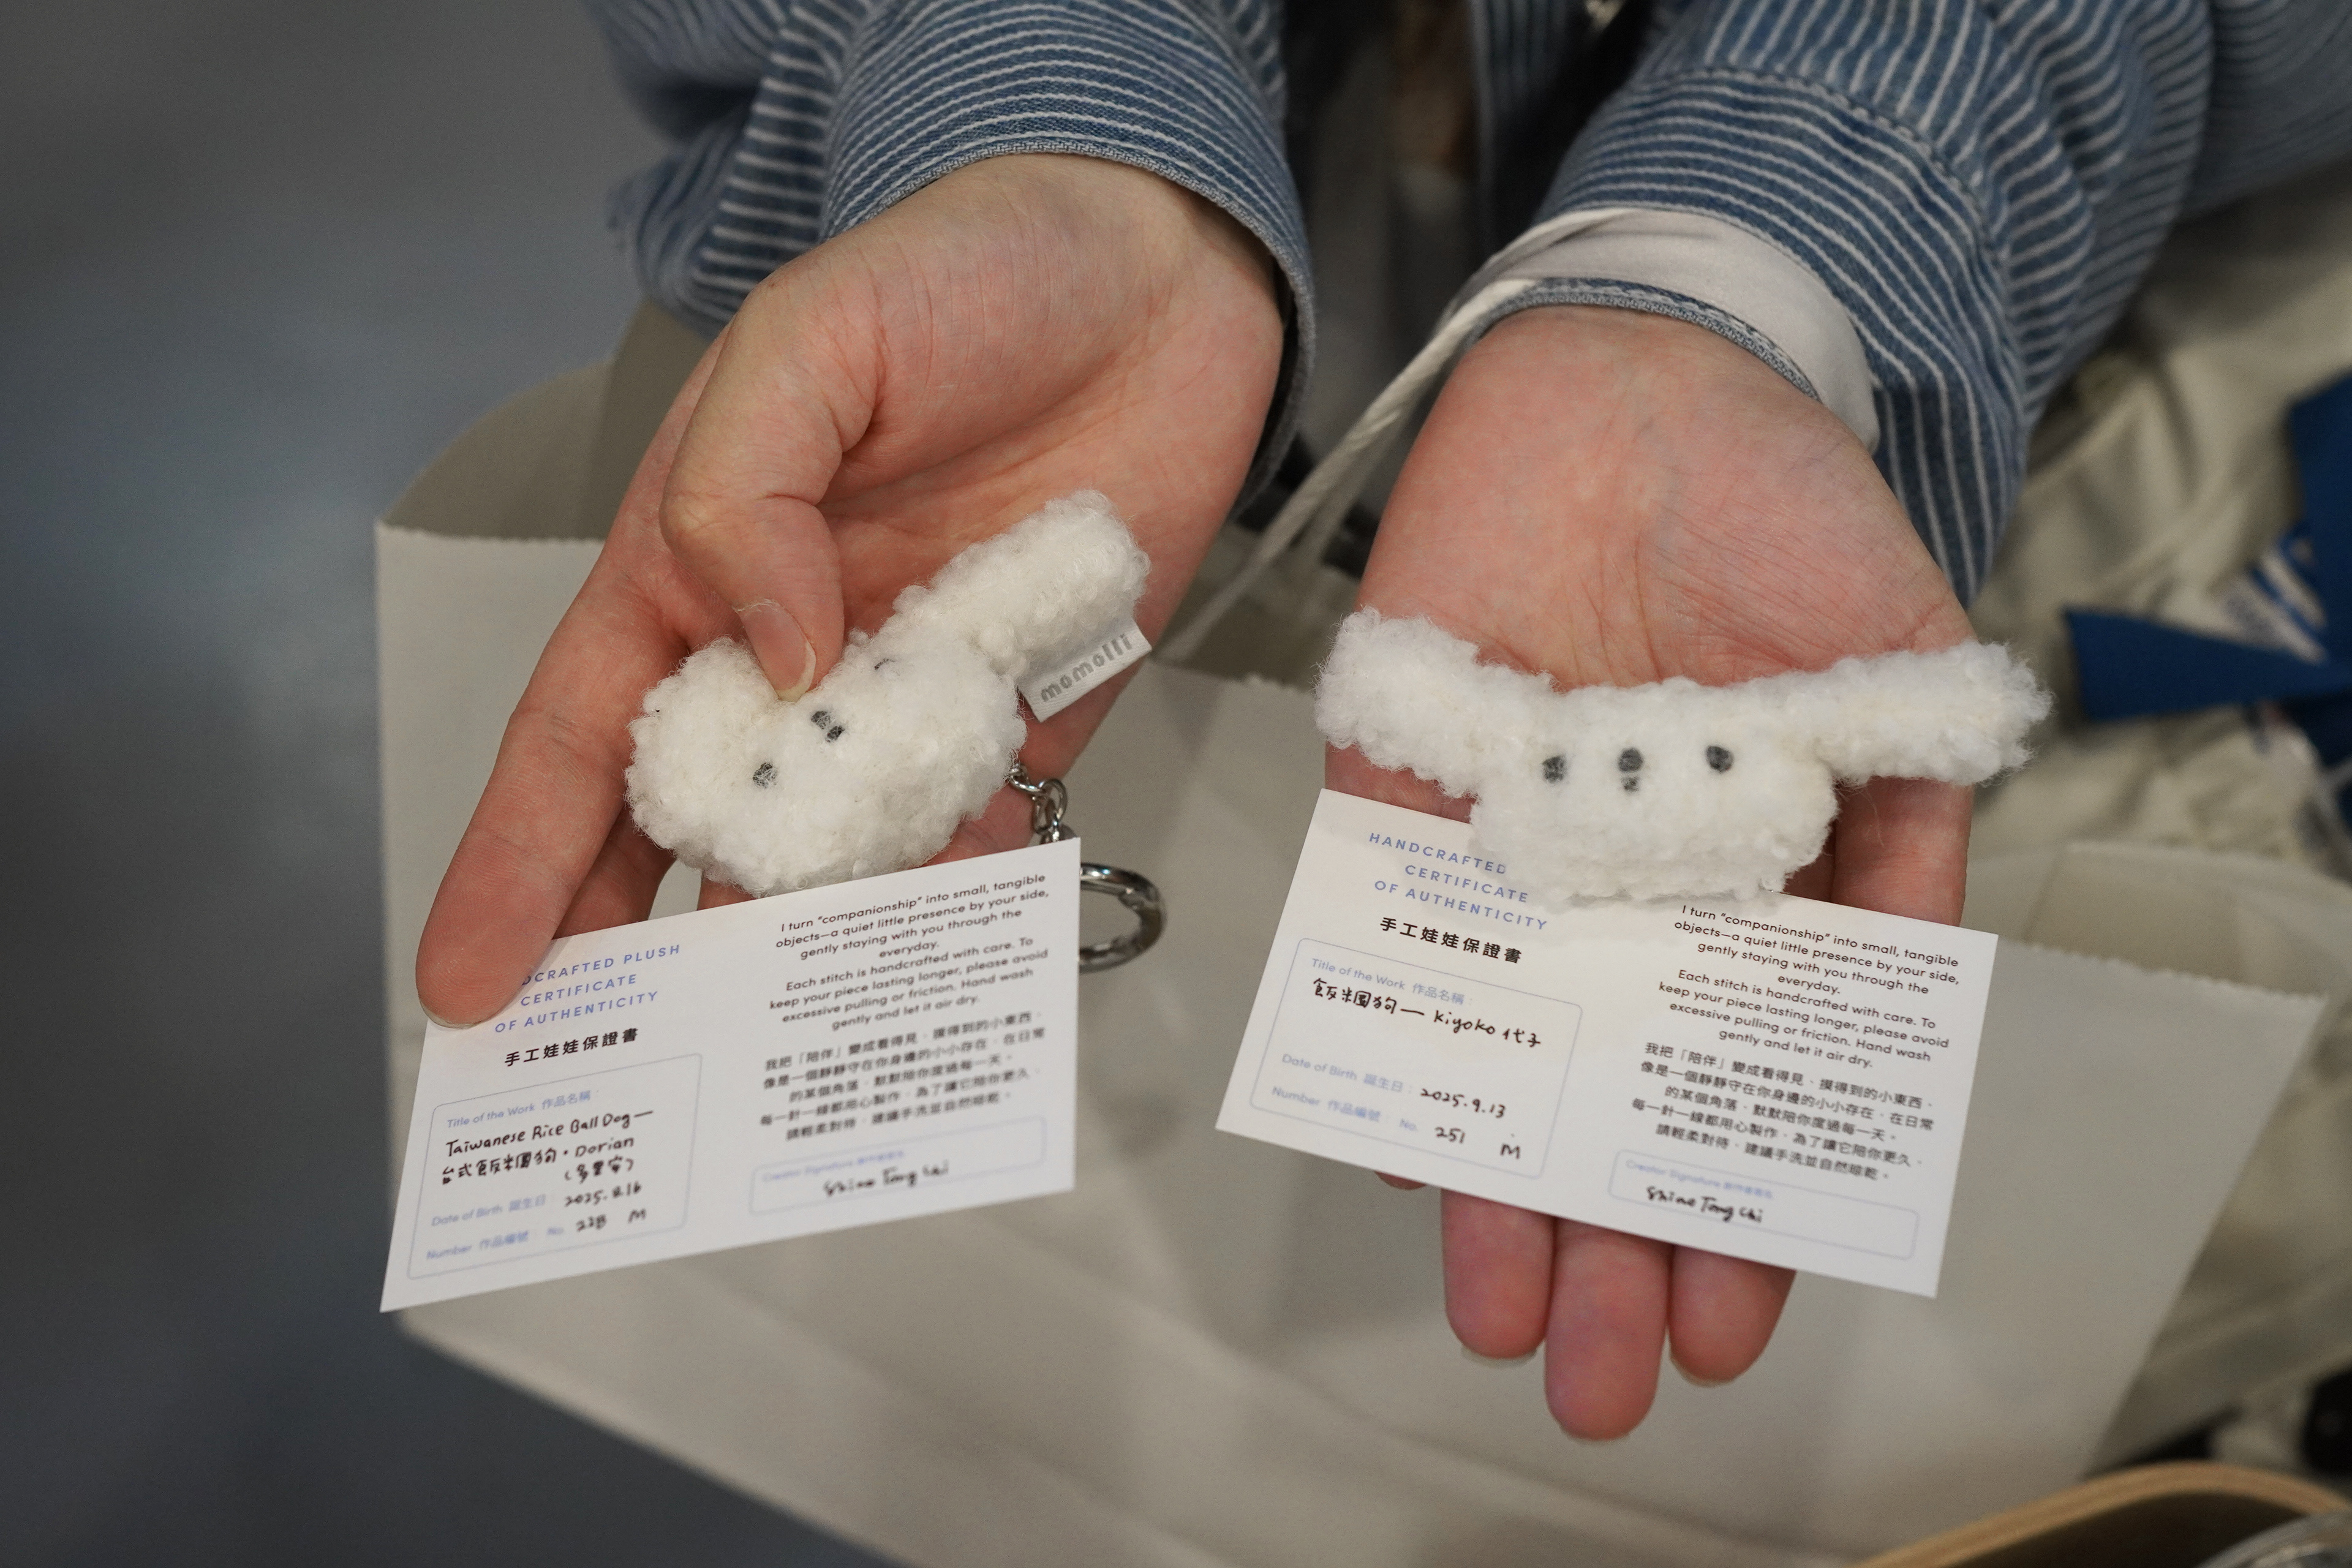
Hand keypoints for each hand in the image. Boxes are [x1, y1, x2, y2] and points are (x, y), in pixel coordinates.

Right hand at [418, 154, 1281, 1025]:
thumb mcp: (811, 342)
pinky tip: (924, 985)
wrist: (1157, 266)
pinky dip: (951, 909)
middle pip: (694, 831)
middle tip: (606, 1079)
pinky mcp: (1032, 712)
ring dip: (798, 957)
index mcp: (699, 571)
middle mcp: (796, 654)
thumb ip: (747, 491)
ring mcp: (913, 695)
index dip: (521, 860)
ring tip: (763, 1074)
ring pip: (834, 856)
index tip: (473, 980)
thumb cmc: (964, 273)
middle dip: (640, 951)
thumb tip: (774, 652)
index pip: (582, 737)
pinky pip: (982, 834)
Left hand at [1336, 305, 1973, 1438]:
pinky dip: (1379, 1018)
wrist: (1646, 371)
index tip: (1734, 1314)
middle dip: (1599, 1236)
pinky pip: (1373, 922)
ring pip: (1485, 1046)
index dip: (1733, 1203)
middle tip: (1596, 1374)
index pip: (1724, 1085)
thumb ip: (1890, 827)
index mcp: (1736, 891)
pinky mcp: (1397, 777)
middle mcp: (1610, 894)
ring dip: (1488, 1177)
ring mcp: (1499, 847)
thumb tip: (1891, 996)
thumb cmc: (1786, 511)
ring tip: (1493, 1305)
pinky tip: (1394, 1127)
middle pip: (1595, 1098)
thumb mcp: (1891, 664)